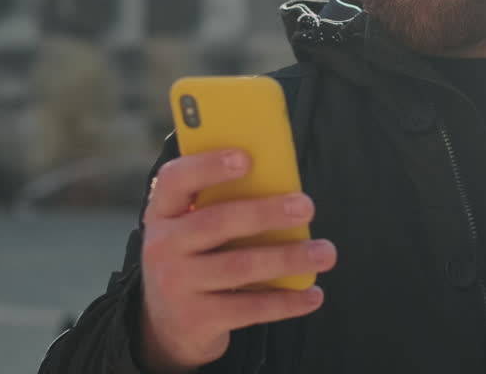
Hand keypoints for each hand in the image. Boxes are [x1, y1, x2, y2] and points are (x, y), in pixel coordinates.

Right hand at [136, 148, 337, 372]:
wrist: (166, 327)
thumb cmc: (194, 260)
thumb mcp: (191, 229)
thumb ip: (220, 204)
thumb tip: (280, 184)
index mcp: (162, 213)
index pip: (175, 179)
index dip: (208, 166)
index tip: (247, 158)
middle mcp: (161, 246)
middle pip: (216, 222)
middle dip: (265, 213)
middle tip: (306, 206)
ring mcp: (175, 285)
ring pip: (239, 267)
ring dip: (287, 258)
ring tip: (324, 252)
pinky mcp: (196, 320)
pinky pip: (249, 308)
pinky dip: (285, 302)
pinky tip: (312, 294)